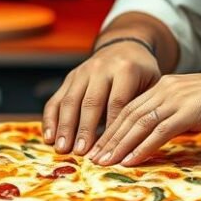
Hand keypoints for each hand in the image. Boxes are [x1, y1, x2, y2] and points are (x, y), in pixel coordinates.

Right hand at [42, 40, 160, 154]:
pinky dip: (50, 119)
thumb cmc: (142, 74)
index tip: (109, 149)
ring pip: (70, 101)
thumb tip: (136, 142)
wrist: (125, 47)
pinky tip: (49, 138)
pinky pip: (56, 99)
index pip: (117, 102)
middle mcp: (101, 68)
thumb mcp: (151, 84)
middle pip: (91, 102)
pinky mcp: (69, 78)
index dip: (112, 127)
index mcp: (125, 70)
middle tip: (80, 153)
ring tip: (62, 149)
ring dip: (65, 127)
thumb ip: (143, 107)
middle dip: (84, 129)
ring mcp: (82, 72)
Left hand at [87, 69, 200, 165]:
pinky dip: (142, 148)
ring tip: (104, 163)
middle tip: (92, 158)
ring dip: (119, 145)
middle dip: (108, 138)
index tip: (99, 145)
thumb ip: (175, 114)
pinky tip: (129, 161)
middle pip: (127, 116)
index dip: (112, 128)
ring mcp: (175, 100)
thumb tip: (162, 133)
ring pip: (138, 124)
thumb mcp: (193, 104)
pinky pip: (158, 132)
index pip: (129, 108)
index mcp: (164, 86)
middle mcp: (164, 89)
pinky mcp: (187, 112)